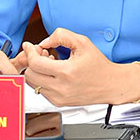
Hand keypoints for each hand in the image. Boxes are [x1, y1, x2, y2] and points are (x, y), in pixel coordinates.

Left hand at [22, 28, 139, 106]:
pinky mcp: (58, 103)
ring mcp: (58, 97)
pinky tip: (53, 72)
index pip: (35, 64)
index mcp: (66, 72)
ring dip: (36, 71)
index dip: (29, 52)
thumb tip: (44, 42)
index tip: (29, 45)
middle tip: (41, 53)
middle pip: (30, 75)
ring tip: (49, 63)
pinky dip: (42, 80)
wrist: (110, 84)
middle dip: (32, 61)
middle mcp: (61, 88)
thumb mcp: (83, 42)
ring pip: (33, 84)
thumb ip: (61, 36)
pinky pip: (40, 90)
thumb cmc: (98, 64)